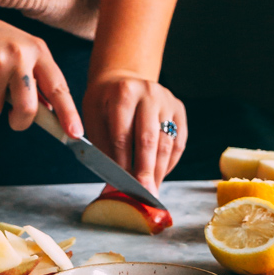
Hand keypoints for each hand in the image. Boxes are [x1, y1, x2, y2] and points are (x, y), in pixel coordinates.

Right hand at [0, 4, 83, 137]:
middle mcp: (19, 55)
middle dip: (19, 121)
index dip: (68, 113)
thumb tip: (49, 109)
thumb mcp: (18, 47)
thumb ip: (34, 76)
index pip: (58, 87)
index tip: (75, 133)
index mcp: (36, 49)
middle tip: (11, 117)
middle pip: (27, 109)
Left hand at [82, 74, 186, 193]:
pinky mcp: (179, 109)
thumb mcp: (94, 118)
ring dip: (159, 171)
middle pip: (148, 139)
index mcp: (123, 92)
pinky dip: (170, 162)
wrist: (122, 79)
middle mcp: (148, 93)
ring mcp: (167, 100)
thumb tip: (110, 189)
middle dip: (146, 171)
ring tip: (152, 191)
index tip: (121, 186)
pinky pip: (179, 142)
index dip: (122, 164)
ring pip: (166, 143)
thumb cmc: (105, 104)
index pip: (123, 135)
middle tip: (144, 195)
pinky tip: (160, 175)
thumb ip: (102, 150)